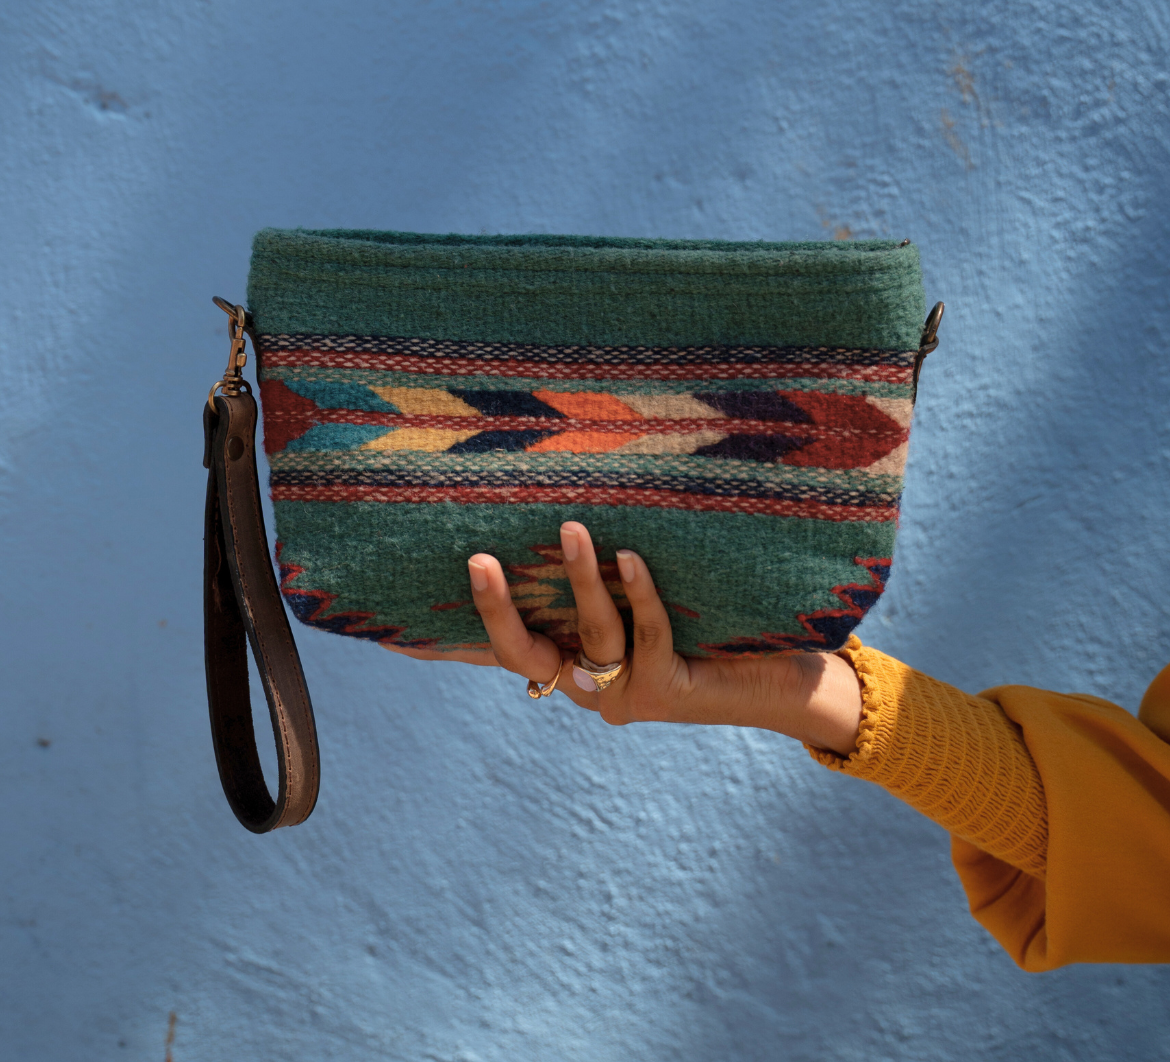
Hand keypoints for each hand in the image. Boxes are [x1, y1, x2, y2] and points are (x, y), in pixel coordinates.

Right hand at [463, 521, 862, 755]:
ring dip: (581, 580)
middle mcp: (590, 686)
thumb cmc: (711, 628)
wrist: (782, 682)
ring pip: (590, 636)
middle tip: (478, 558)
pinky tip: (633, 557)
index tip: (415, 621)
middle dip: (494, 608)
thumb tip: (575, 505)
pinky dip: (639, 593)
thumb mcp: (646, 598)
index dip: (460, 635)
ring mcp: (626, 696)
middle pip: (522, 654)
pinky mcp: (667, 693)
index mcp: (573, 663)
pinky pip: (646, 636)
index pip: (505, 648)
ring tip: (573, 529)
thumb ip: (609, 576)